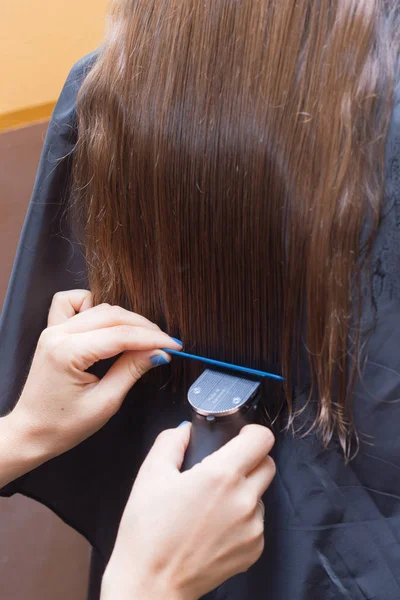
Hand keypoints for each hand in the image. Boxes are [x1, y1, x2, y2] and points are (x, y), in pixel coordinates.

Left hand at [5, 290, 180, 466]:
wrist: (31, 432)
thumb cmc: (63, 425)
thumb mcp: (105, 402)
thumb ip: (131, 371)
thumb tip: (158, 352)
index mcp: (67, 352)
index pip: (121, 335)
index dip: (152, 338)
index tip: (174, 346)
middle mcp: (58, 333)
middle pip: (112, 315)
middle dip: (143, 328)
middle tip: (165, 344)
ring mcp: (53, 329)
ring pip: (98, 307)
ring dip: (125, 319)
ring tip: (142, 338)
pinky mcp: (53, 331)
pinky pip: (73, 304)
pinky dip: (93, 306)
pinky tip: (106, 324)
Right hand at [102, 423, 275, 599]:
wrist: (152, 584)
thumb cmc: (148, 529)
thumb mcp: (151, 474)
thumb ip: (171, 442)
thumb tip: (186, 430)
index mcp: (221, 475)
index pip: (262, 439)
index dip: (252, 432)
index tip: (238, 437)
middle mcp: (244, 499)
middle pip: (267, 464)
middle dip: (250, 459)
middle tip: (223, 468)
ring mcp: (253, 527)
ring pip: (261, 494)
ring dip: (245, 491)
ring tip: (212, 504)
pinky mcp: (254, 550)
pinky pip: (257, 522)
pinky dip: (242, 518)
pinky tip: (215, 527)